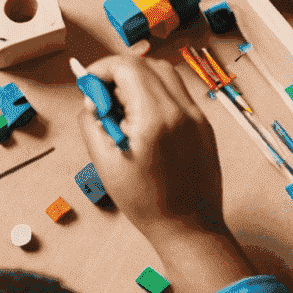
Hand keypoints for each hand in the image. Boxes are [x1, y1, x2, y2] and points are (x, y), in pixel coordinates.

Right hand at [78, 48, 254, 292]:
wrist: (188, 227)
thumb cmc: (146, 202)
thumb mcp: (106, 162)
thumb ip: (92, 123)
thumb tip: (92, 98)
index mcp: (155, 117)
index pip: (127, 67)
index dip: (102, 69)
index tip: (89, 82)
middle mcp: (180, 109)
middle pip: (146, 65)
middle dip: (119, 74)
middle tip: (105, 99)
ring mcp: (196, 115)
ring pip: (165, 75)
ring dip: (140, 81)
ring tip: (125, 112)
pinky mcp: (203, 124)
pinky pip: (177, 94)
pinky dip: (157, 95)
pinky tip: (145, 122)